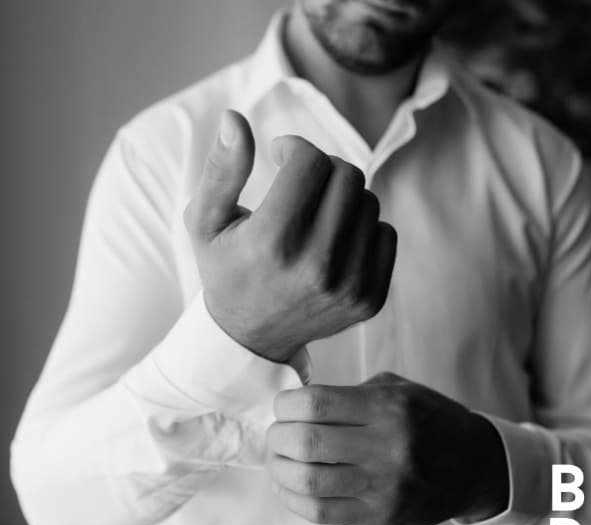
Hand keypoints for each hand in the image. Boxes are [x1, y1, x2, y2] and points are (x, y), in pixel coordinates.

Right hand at [184, 110, 397, 362]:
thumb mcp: (205, 222)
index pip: (309, 161)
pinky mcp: (370, 299)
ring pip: (369, 202)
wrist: (250, 339)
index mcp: (271, 241)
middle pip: (346, 175)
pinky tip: (334, 241)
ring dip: (343, 198)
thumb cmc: (226, 269)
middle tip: (300, 183)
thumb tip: (235, 119)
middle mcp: (315, 265)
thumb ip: (220, 170)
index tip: (281, 157)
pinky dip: (363, 229)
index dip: (294, 147)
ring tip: (314, 216)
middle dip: (322, 168)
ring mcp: (348, 286)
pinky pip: (385, 234)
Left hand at [266, 372, 509, 524]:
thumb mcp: (400, 390)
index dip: (287, 404)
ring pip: (308, 479)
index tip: (284, 407)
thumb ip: (352, 394)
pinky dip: (292, 499)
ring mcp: (382, 485)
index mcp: (388, 408)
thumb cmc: (429, 420)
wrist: (474, 467)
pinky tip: (289, 487)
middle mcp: (386, 446)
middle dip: (279, 436)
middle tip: (278, 435)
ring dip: (281, 469)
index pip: (316, 403)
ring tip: (280, 461)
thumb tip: (299, 403)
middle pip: (306, 441)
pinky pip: (320, 511)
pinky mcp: (378, 516)